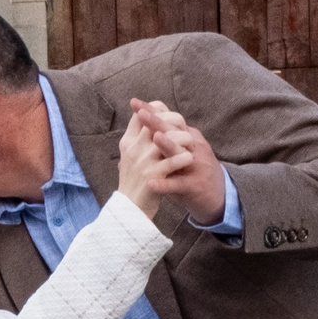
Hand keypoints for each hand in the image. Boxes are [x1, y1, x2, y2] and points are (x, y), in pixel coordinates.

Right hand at [114, 104, 191, 219]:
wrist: (130, 209)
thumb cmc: (134, 179)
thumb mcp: (131, 156)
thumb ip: (138, 138)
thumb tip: (146, 117)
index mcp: (127, 141)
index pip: (140, 115)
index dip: (155, 110)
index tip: (167, 114)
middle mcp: (133, 148)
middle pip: (154, 121)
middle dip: (172, 120)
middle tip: (183, 126)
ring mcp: (143, 161)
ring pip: (165, 138)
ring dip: (181, 137)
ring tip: (190, 141)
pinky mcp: (153, 175)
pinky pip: (172, 161)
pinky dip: (182, 157)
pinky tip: (189, 158)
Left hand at [131, 99, 225, 225]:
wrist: (219, 194)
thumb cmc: (194, 169)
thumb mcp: (184, 148)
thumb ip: (169, 135)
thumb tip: (145, 117)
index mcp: (189, 136)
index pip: (170, 120)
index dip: (153, 111)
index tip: (135, 103)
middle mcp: (193, 147)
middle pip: (175, 131)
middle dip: (157, 122)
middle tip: (141, 114)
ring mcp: (195, 165)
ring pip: (180, 153)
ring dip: (167, 145)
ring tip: (154, 138)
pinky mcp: (194, 185)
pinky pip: (178, 184)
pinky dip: (164, 184)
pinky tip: (151, 183)